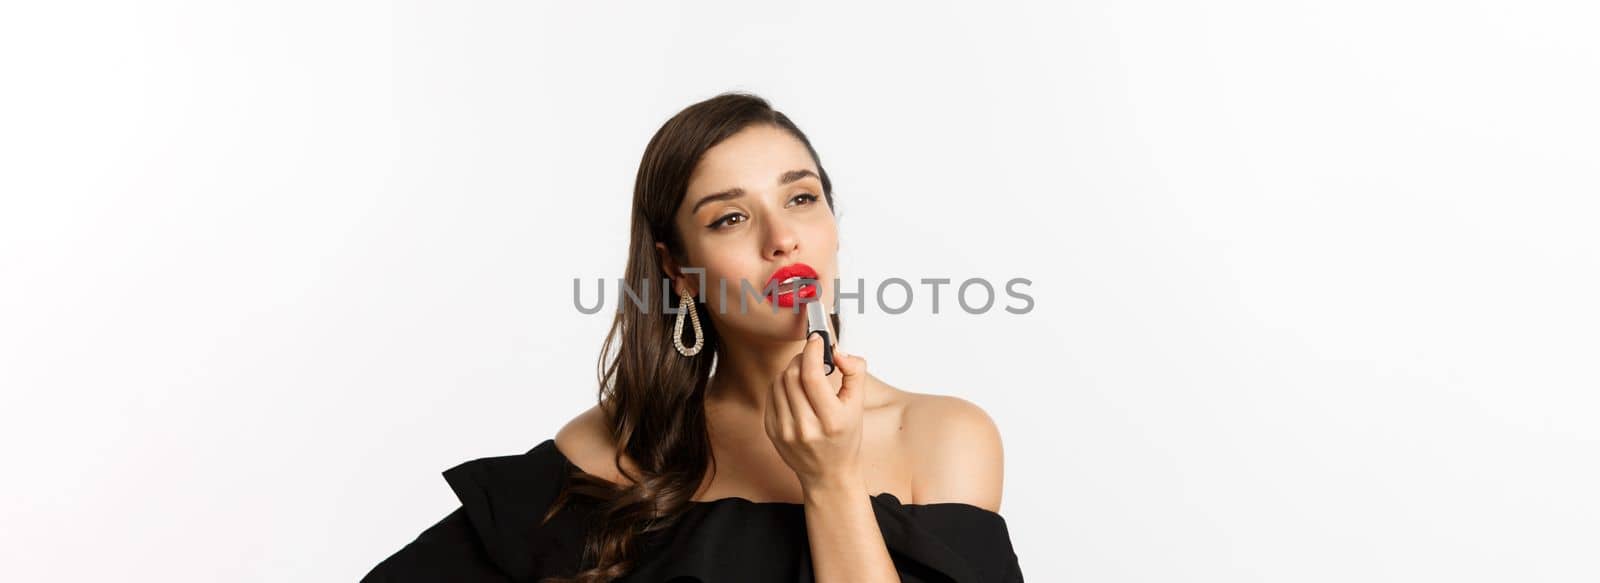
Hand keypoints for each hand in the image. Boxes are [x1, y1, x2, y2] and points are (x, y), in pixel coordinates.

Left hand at [764, 335, 869, 490]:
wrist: (828, 474)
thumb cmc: (845, 439)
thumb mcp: (858, 406)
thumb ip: (854, 373)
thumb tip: (837, 352)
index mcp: (831, 420)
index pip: (812, 375)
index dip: (812, 351)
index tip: (816, 340)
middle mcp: (805, 427)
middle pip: (792, 375)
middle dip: (802, 357)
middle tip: (812, 356)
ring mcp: (784, 431)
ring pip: (779, 382)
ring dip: (791, 369)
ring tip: (804, 374)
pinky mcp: (771, 431)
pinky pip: (771, 394)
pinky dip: (782, 384)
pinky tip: (794, 390)